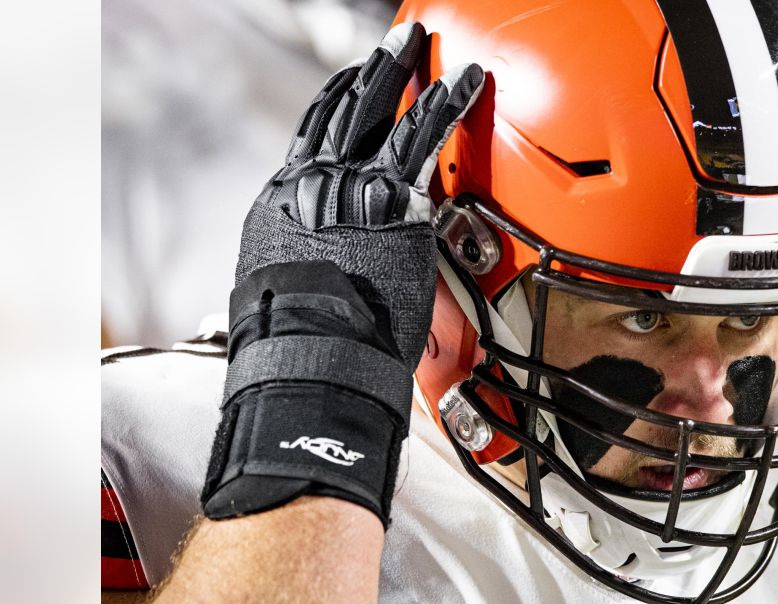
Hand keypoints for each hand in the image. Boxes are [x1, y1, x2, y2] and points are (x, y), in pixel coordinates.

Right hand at [201, 23, 484, 526]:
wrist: (313, 361)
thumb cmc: (301, 351)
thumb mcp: (287, 297)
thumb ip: (312, 268)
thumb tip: (324, 278)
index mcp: (284, 204)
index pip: (311, 138)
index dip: (334, 104)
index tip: (352, 82)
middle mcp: (313, 184)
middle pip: (344, 110)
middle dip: (372, 70)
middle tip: (396, 41)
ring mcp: (353, 186)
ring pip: (381, 110)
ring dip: (404, 68)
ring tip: (424, 41)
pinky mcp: (395, 198)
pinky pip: (425, 136)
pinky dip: (446, 101)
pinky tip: (466, 81)